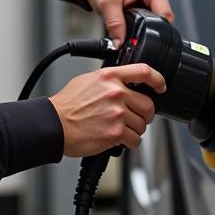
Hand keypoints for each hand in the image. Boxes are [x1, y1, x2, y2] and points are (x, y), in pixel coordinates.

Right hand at [49, 64, 166, 156]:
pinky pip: (135, 139)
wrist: (54, 124)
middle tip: (136, 118)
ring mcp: (117, 113)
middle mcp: (116, 93)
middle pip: (148, 105)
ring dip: (135, 130)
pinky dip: (129, 142)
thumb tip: (122, 84)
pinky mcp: (115, 132)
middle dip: (145, 114)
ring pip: (142, 124)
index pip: (144, 72)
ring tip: (121, 129)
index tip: (160, 86)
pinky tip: (119, 139)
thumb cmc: (66, 105)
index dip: (157, 79)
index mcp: (110, 77)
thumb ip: (108, 81)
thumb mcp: (87, 81)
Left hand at [84, 0, 174, 46]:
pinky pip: (146, 22)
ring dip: (142, 29)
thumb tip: (119, 43)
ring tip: (127, 26)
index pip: (165, 14)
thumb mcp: (107, 2)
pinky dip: (138, 27)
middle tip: (131, 32)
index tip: (142, 37)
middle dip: (148, 30)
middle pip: (161, 20)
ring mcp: (150, 0)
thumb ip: (114, 23)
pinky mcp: (144, 7)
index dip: (156, 29)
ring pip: (153, 23)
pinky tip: (128, 25)